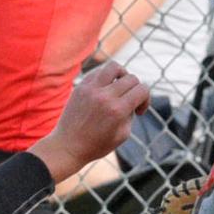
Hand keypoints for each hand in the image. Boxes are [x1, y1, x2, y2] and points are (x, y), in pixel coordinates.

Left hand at [30, 63, 151, 182]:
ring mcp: (91, 89)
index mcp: (117, 110)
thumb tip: (133, 97)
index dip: (146, 99)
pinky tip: (105, 89)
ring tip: (119, 86)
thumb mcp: (123, 134)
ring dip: (122, 75)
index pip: (142, 89)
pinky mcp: (81, 87)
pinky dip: (106, 78)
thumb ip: (131, 113)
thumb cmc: (97, 145)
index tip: (138, 111)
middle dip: (136, 90)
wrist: (67, 147)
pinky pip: (99, 72)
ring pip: (114, 67)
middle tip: (130, 102)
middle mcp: (104, 96)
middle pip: (131, 78)